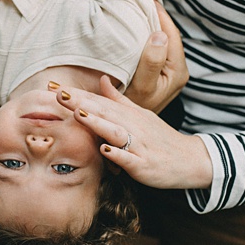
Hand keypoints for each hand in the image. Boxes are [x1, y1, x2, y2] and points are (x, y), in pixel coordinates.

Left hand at [51, 78, 211, 188]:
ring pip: (116, 132)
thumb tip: (101, 80)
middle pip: (104, 112)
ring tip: (78, 114)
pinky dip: (118, 155)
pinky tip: (105, 150)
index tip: (53, 86)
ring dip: (98, 123)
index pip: (99, 101)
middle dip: (81, 103)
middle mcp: (132, 127)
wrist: (191, 160)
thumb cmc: (160, 138)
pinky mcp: (145, 164)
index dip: (76, 94)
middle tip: (58, 93)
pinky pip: (130, 159)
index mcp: (128, 115)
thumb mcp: (140, 115)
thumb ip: (119, 100)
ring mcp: (139, 145)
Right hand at [123, 2, 187, 112]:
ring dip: (151, 26)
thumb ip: (152, 62)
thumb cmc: (134, 113)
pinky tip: (136, 30)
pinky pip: (154, 51)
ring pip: (161, 43)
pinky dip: (146, 37)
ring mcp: (169, 75)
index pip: (170, 34)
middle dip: (156, 16)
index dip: (160, 13)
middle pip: (168, 36)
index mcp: (177, 71)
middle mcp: (177, 72)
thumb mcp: (142, 87)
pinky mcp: (158, 77)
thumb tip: (160, 34)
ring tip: (139, 8)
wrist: (130, 136)